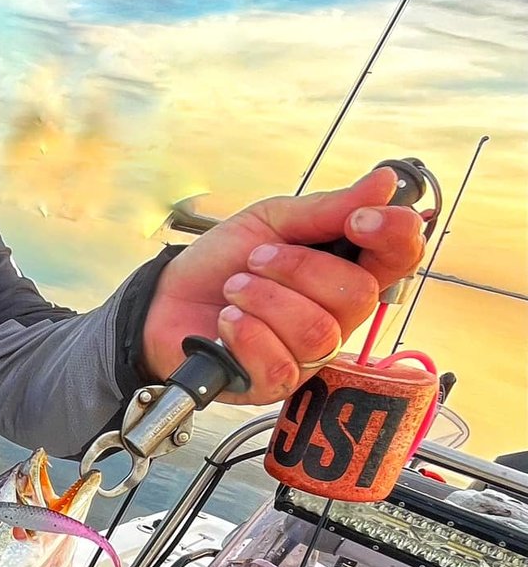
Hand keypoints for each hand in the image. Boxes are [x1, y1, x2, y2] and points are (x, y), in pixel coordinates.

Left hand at [140, 166, 424, 404]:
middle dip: (299, 268)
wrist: (166, 298)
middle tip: (257, 259)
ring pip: (318, 332)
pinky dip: (246, 333)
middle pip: (358, 296)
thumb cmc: (221, 262)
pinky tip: (227, 322)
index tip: (359, 220)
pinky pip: (281, 365)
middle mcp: (336, 316)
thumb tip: (384, 183)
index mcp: (344, 269)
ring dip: (265, 299)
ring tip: (235, 289)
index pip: (400, 257)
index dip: (393, 236)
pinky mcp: (275, 383)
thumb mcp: (271, 221)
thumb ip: (327, 208)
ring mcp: (308, 355)